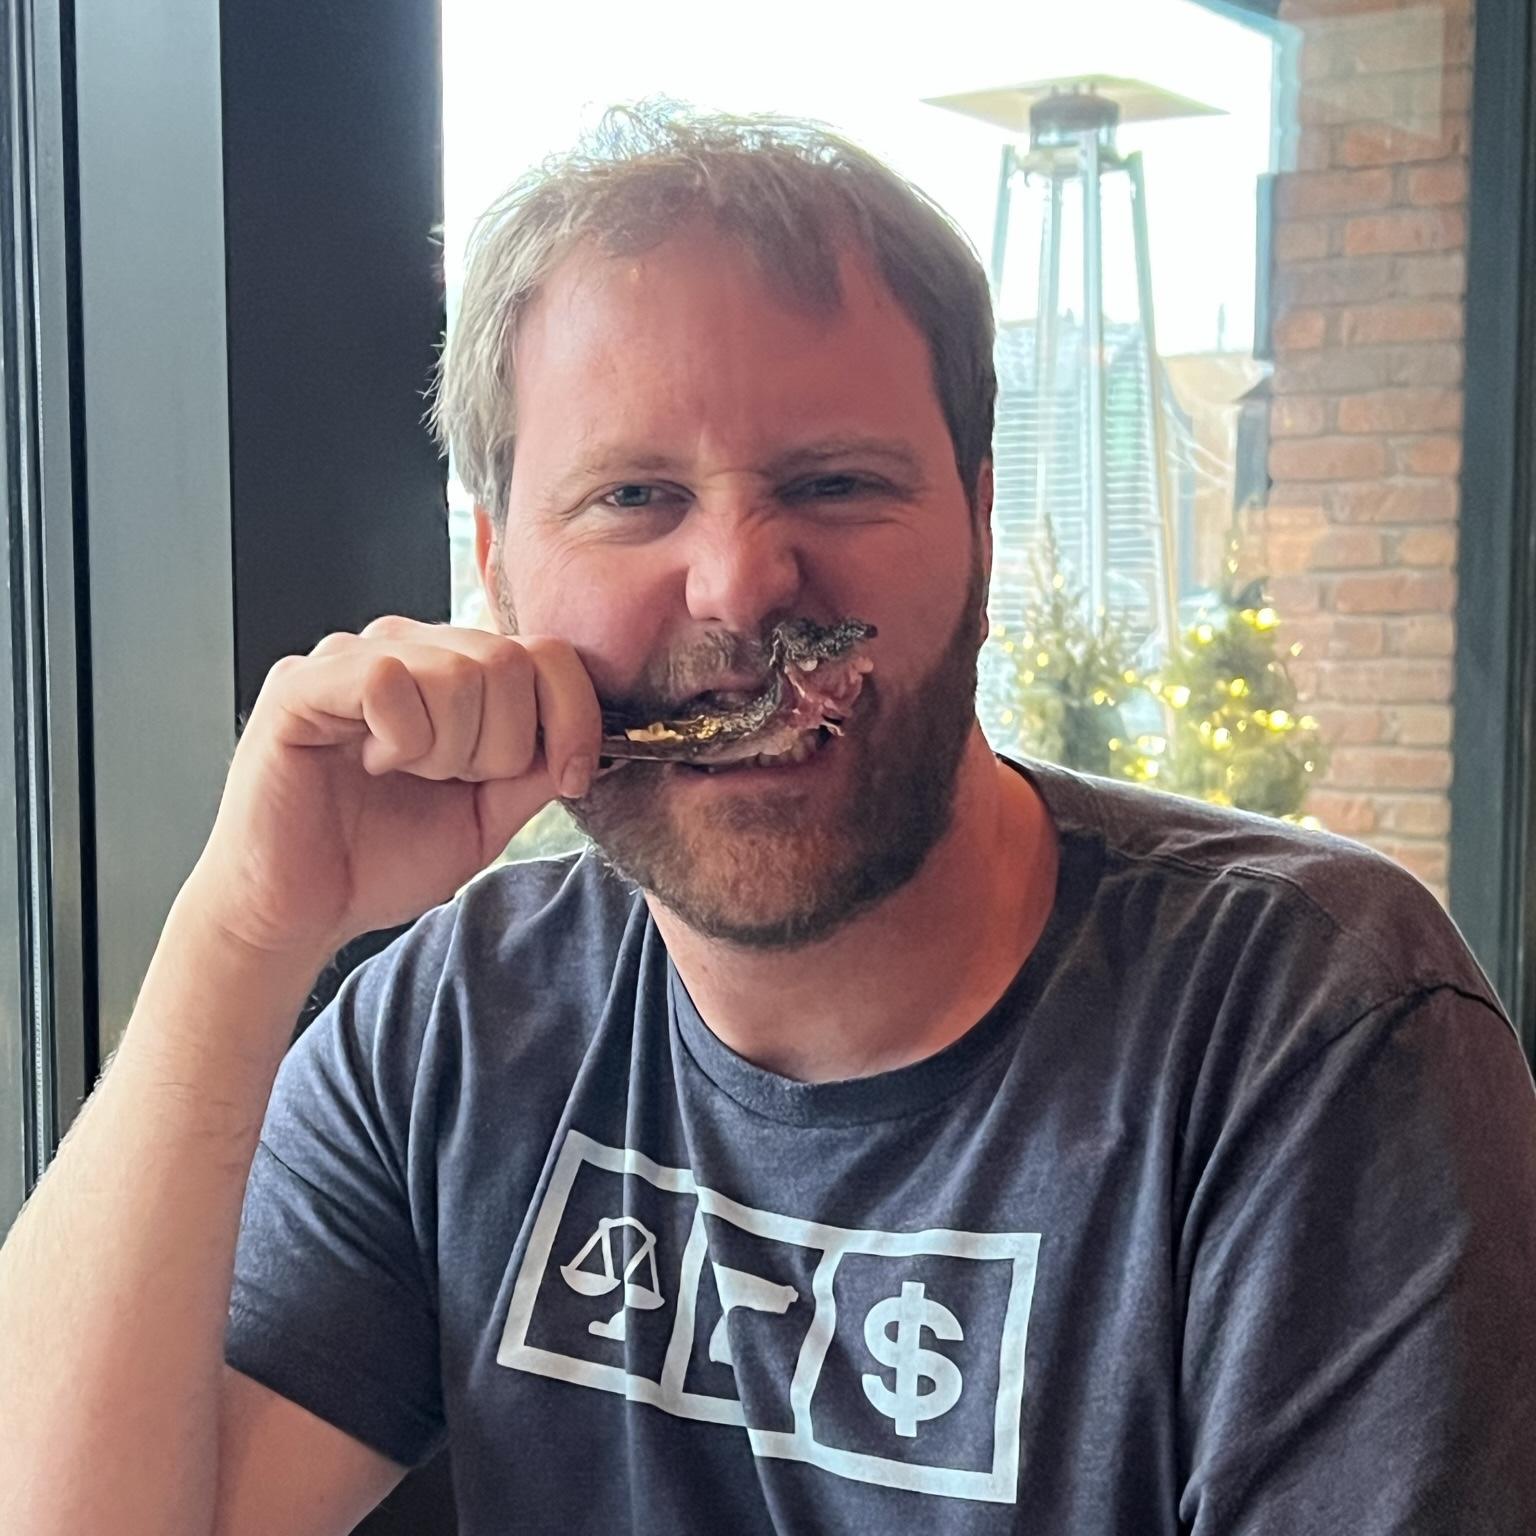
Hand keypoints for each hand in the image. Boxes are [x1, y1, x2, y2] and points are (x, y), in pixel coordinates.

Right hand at [182, 617, 601, 961]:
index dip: (574, 714)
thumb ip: (538, 770)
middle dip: (502, 746)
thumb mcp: (489, 816)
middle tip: (452, 782)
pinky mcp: (303, 683)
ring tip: (407, 774)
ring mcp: (353, 657)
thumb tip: (598, 739)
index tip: (570, 778)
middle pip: (509, 661)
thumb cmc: (379, 860)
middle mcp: (407, 648)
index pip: (546, 652)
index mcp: (456, 671)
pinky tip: (371, 765)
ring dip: (449, 749)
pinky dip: (400, 740)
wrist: (299, 913)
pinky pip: (389, 680)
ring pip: (457, 670)